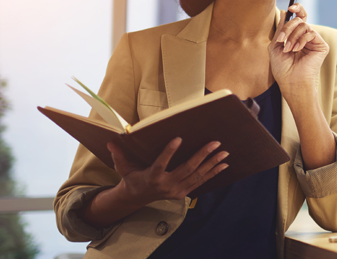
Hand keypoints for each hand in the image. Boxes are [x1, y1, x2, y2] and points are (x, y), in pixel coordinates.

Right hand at [107, 138, 228, 205]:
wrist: (137, 198)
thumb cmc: (132, 178)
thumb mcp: (123, 167)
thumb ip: (119, 155)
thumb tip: (111, 141)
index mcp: (151, 177)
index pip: (161, 164)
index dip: (169, 152)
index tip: (178, 138)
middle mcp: (166, 185)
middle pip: (187, 170)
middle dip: (202, 156)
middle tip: (215, 143)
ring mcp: (176, 190)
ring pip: (197, 176)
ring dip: (212, 164)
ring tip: (224, 153)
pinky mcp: (183, 193)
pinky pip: (200, 182)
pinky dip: (213, 173)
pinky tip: (224, 165)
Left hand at [269, 4, 328, 94]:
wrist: (291, 81)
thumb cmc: (282, 68)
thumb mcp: (276, 45)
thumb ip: (280, 29)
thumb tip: (284, 11)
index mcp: (296, 36)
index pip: (299, 18)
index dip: (297, 9)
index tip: (290, 7)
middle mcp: (306, 37)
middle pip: (299, 20)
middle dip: (288, 28)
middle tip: (281, 40)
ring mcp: (314, 41)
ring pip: (304, 25)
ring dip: (292, 36)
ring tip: (288, 49)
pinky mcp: (321, 46)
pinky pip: (311, 33)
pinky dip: (301, 40)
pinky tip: (297, 50)